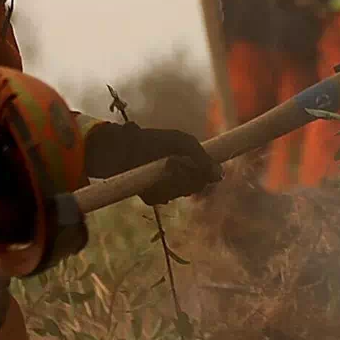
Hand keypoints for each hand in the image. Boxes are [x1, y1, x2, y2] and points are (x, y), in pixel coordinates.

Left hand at [82, 122, 223, 203]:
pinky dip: (153, 190)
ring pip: (177, 194)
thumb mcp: (181, 142)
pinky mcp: (150, 194)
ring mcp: (165, 186)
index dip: (203, 176)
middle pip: (193, 187)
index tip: (197, 171)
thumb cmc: (152, 140)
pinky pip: (160, 198)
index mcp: (189, 160)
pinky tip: (146, 180)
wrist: (120, 148)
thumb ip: (201, 157)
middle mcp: (180, 175)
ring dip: (168, 183)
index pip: (204, 176)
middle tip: (172, 165)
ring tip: (156, 170)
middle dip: (184, 178)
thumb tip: (219, 174)